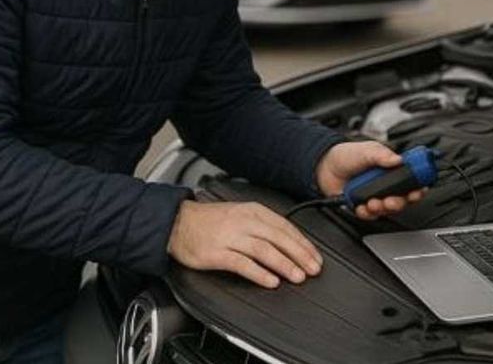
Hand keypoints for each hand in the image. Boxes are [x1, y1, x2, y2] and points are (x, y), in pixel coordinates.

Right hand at [168, 200, 322, 288]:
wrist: (177, 222)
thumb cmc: (209, 220)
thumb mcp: (240, 213)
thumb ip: (263, 225)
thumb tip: (288, 241)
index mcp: (253, 211)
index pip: (285, 227)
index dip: (303, 243)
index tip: (315, 256)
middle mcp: (244, 222)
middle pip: (279, 238)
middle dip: (300, 255)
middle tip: (313, 269)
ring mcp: (231, 237)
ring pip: (265, 250)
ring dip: (284, 264)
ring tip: (297, 276)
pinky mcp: (218, 253)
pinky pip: (243, 264)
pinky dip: (259, 274)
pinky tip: (271, 281)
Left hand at [315, 141, 426, 220]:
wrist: (323, 166)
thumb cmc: (347, 155)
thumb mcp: (367, 150)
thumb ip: (382, 154)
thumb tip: (398, 159)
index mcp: (390, 171)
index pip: (410, 182)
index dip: (417, 188)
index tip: (418, 190)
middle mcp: (384, 186)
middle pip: (402, 200)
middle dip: (401, 202)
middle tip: (393, 200)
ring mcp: (374, 196)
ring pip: (387, 210)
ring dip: (383, 208)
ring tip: (374, 202)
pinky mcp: (362, 206)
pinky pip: (370, 215)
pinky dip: (367, 213)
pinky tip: (363, 206)